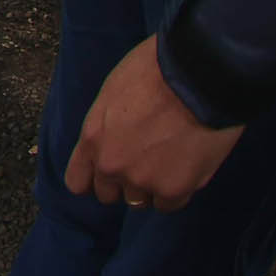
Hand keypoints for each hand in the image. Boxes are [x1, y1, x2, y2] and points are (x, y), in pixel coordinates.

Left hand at [65, 37, 241, 212]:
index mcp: (92, 138)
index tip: (105, 174)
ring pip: (140, 200)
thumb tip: (112, 142)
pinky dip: (176, 191)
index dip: (93, 179)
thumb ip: (106, 128)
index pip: (78, 182)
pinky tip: (184, 168)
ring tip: (168, 160)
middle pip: (108, 195)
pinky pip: (169, 204)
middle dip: (123, 182)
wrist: (197, 77)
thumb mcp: (112, 94)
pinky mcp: (174, 189)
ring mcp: (142, 180)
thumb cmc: (154, 72)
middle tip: (144, 162)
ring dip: (150, 186)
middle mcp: (111, 165)